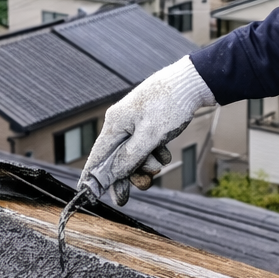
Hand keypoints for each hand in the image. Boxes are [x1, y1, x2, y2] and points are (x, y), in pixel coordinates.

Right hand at [79, 57, 213, 204]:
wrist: (191, 83)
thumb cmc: (170, 105)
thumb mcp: (150, 136)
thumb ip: (130, 157)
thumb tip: (113, 174)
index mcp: (115, 124)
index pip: (97, 156)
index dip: (93, 176)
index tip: (87, 194)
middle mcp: (120, 124)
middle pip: (117, 158)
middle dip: (131, 173)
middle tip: (144, 185)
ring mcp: (134, 124)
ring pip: (133, 154)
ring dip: (147, 163)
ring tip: (160, 159)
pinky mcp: (146, 124)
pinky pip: (145, 147)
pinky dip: (155, 152)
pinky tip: (164, 149)